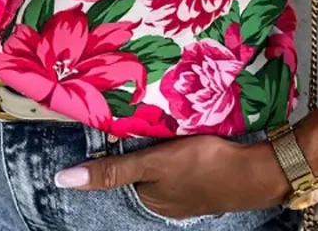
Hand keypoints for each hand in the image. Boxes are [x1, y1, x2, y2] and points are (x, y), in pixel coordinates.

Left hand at [54, 135, 290, 219]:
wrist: (255, 171)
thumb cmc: (202, 165)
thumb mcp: (153, 164)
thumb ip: (112, 170)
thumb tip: (62, 180)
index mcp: (150, 201)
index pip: (121, 173)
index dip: (115, 150)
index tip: (112, 125)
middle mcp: (167, 202)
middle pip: (143, 169)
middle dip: (140, 145)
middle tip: (139, 115)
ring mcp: (190, 191)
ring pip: (164, 164)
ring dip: (161, 144)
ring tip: (161, 118)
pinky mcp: (208, 177)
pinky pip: (184, 161)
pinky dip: (181, 148)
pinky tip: (187, 133)